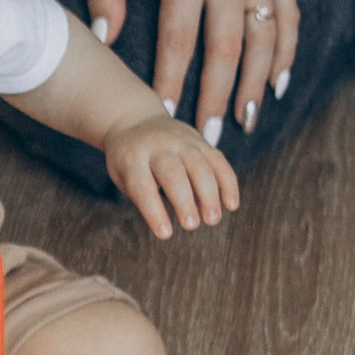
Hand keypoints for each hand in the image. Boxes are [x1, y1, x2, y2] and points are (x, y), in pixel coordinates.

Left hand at [87, 0, 296, 143]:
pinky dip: (285, 52)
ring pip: (264, 36)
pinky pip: (288, 15)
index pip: (179, 39)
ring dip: (256, 83)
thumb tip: (106, 40)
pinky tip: (275, 84)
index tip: (166, 115)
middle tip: (208, 135)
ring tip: (244, 120)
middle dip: (217, 95)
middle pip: (227, 46)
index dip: (173, 81)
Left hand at [104, 106, 240, 240]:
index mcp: (133, 157)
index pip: (142, 186)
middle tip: (191, 225)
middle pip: (173, 173)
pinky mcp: (201, 141)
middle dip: (184, 200)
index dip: (154, 211)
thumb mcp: (123, 175)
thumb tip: (168, 221)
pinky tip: (231, 205)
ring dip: (209, 194)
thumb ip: (142, 195)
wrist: (136, 120)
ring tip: (212, 219)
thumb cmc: (129, 161)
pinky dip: (227, 183)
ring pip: (200, 166)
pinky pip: (218, 161)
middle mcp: (159, 146)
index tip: (165, 234)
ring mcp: (182, 141)